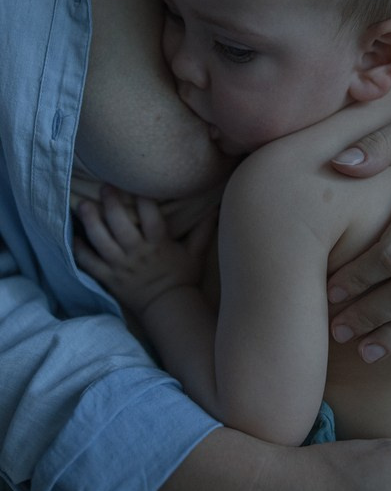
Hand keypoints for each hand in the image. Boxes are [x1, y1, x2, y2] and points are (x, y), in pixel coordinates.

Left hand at [74, 185, 215, 313]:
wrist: (169, 308)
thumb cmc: (183, 279)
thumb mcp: (196, 254)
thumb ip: (203, 230)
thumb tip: (218, 207)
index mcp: (159, 244)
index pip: (150, 217)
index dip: (142, 198)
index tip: (135, 181)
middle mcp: (138, 253)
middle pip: (120, 225)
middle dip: (110, 203)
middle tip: (104, 186)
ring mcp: (121, 266)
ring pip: (101, 241)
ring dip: (91, 221)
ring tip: (84, 205)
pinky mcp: (109, 278)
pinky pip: (89, 263)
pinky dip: (79, 250)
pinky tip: (73, 235)